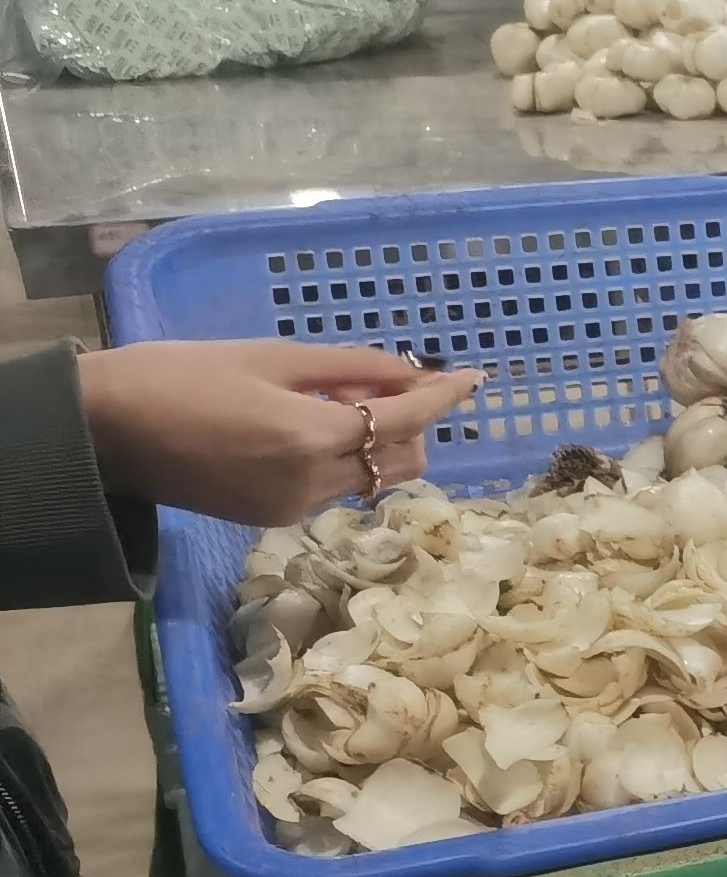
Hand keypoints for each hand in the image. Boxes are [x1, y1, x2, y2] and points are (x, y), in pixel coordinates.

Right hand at [76, 340, 480, 524]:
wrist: (101, 429)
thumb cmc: (178, 376)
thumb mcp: (268, 357)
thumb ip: (347, 368)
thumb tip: (405, 372)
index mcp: (309, 438)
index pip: (406, 421)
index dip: (444, 397)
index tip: (474, 378)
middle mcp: (309, 483)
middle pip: (400, 459)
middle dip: (411, 421)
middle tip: (378, 381)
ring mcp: (290, 508)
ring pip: (369, 477)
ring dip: (377, 441)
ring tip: (333, 398)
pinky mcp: (270, 519)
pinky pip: (332, 487)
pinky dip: (341, 458)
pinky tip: (308, 425)